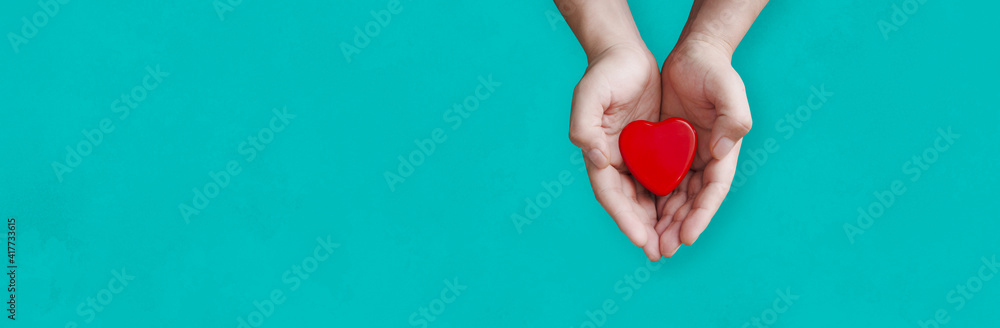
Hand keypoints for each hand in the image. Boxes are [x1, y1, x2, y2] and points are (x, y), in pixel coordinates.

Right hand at [568, 43, 663, 260]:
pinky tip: (683, 214)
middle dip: (643, 230)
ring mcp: (632, 156)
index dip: (625, 219)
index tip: (641, 240)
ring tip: (673, 244)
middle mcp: (613, 161)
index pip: (610, 195)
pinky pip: (661, 180)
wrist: (624, 53)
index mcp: (597, 153)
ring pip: (646, 197)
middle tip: (660, 253)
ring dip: (658, 221)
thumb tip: (595, 158)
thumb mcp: (589, 94)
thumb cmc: (605, 72)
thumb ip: (583, 125)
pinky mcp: (650, 149)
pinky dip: (670, 199)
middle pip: (629, 204)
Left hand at [654, 36, 752, 256]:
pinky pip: (658, 182)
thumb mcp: (729, 91)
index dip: (701, 215)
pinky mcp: (667, 151)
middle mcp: (707, 160)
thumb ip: (733, 120)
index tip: (687, 236)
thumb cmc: (713, 71)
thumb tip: (721, 153)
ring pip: (674, 198)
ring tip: (652, 246)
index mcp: (724, 151)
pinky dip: (650, 202)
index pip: (713, 191)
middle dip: (679, 228)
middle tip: (664, 250)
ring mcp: (686, 157)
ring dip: (664, 223)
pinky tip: (639, 218)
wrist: (693, 55)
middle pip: (692, 202)